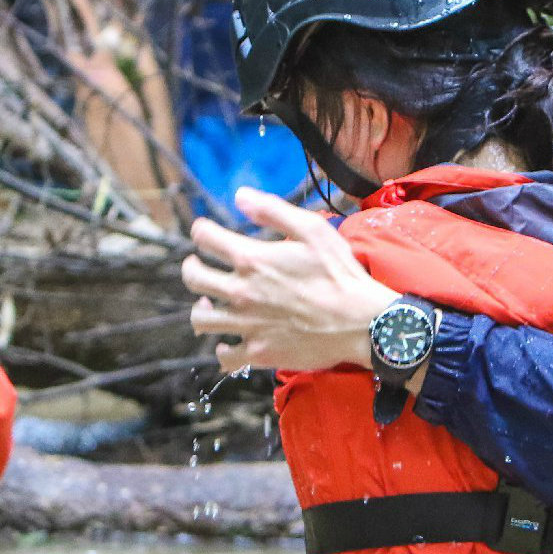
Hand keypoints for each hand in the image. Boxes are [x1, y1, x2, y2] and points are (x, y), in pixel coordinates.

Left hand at [184, 187, 399, 373]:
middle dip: (192, 267)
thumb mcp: (312, 230)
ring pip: (201, 319)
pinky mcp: (259, 352)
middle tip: (197, 265)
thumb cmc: (340, 274)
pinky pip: (226, 357)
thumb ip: (273, 210)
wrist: (360, 322)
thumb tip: (240, 197)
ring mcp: (248, 325)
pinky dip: (223, 349)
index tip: (205, 232)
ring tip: (208, 303)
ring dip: (201, 308)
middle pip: (194, 278)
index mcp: (252, 259)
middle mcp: (241, 292)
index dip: (202, 230)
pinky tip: (228, 342)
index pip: (205, 238)